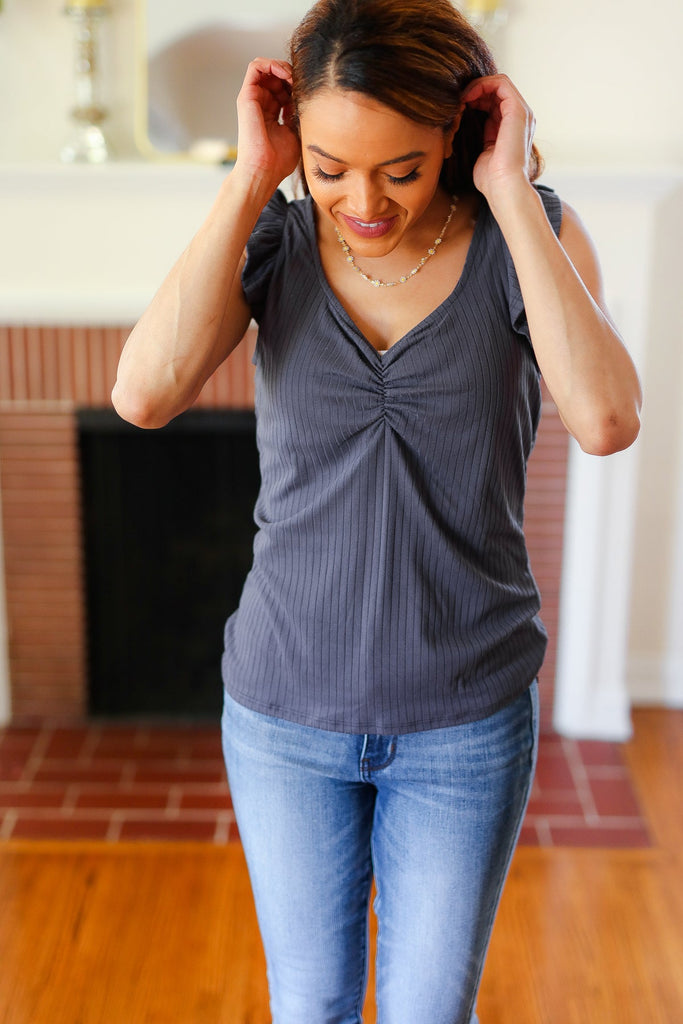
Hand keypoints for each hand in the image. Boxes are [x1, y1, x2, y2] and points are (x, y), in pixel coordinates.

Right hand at [234, 59, 300, 187]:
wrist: (264, 170)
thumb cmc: (278, 161)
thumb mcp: (296, 133)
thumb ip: (299, 114)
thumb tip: (308, 98)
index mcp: (272, 114)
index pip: (285, 89)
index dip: (298, 85)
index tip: (309, 92)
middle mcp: (261, 105)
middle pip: (277, 77)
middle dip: (292, 75)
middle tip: (303, 84)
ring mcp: (253, 100)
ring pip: (267, 68)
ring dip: (283, 68)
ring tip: (294, 78)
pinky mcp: (246, 96)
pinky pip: (256, 67)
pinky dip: (271, 64)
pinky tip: (285, 74)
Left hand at [461, 74, 535, 204]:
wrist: (504, 188)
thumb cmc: (491, 179)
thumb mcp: (484, 152)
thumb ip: (483, 136)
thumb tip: (467, 125)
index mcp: (512, 128)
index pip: (494, 101)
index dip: (475, 99)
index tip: (458, 108)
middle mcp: (519, 118)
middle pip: (496, 90)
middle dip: (474, 91)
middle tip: (457, 102)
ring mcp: (521, 113)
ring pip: (498, 83)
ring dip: (476, 87)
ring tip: (461, 99)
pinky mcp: (518, 110)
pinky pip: (500, 84)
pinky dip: (482, 86)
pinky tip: (468, 98)